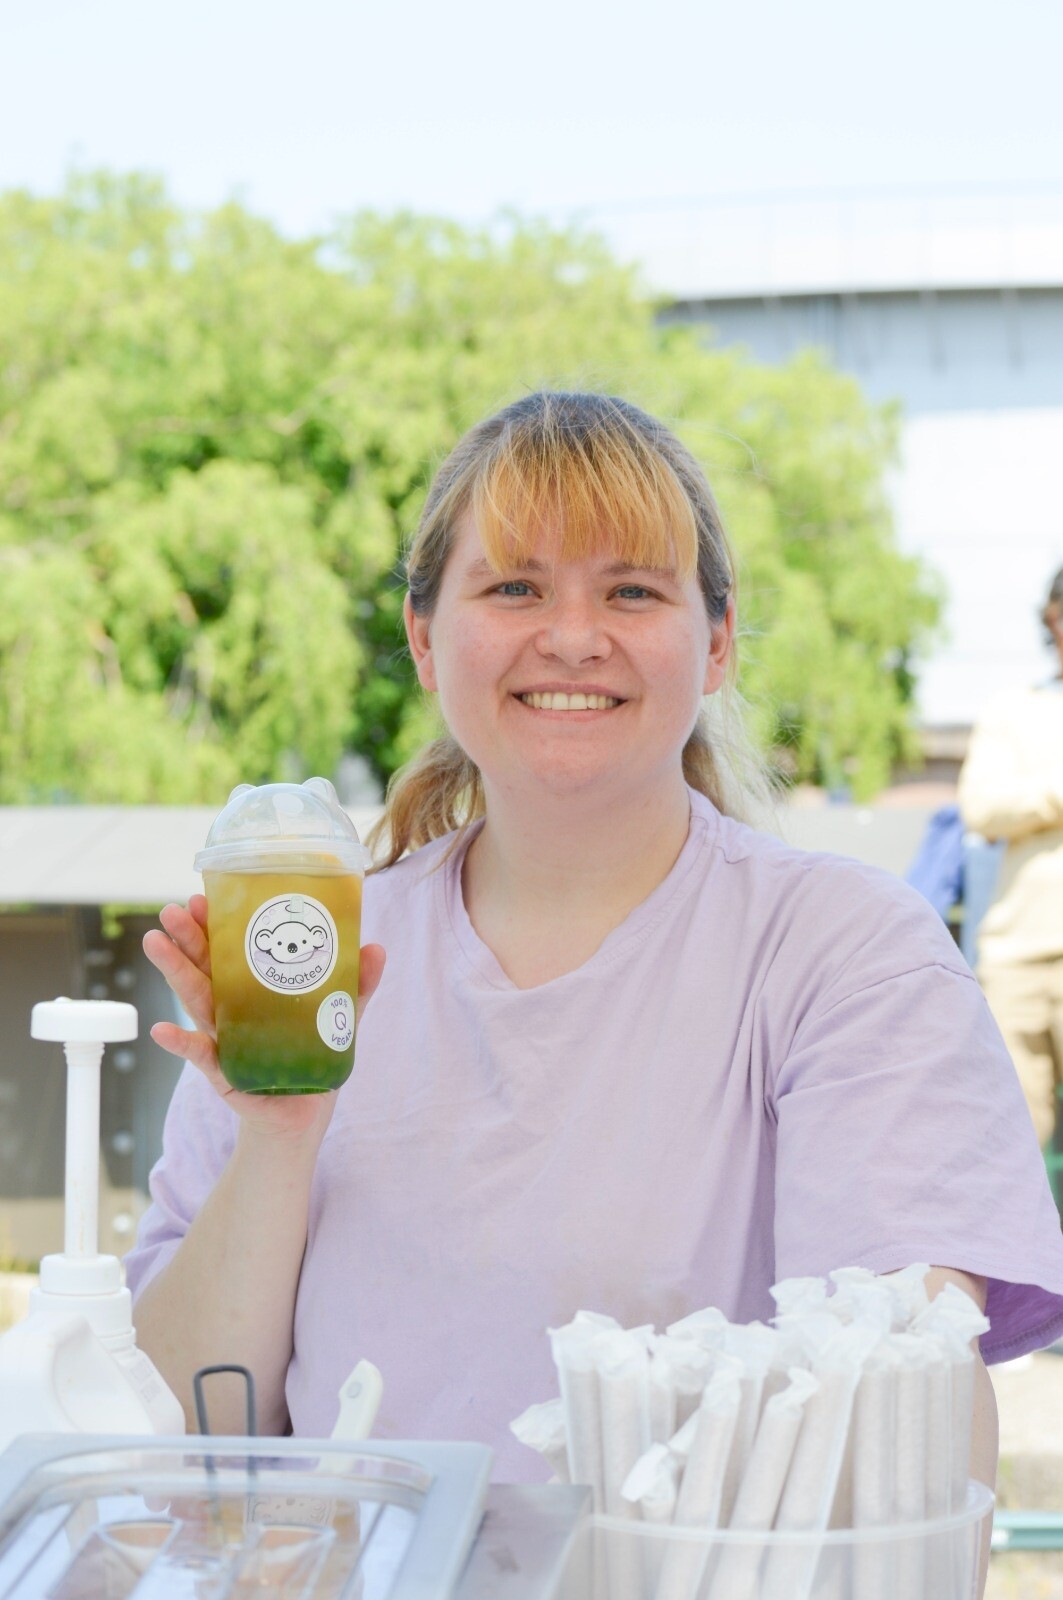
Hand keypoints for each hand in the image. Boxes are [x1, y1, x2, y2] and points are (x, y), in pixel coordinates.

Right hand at [143, 894, 385, 1141]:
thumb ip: (355, 985)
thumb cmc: (313, 1059)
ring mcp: (224, 1039)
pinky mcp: (225, 1073)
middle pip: (206, 968)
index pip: (231, 951)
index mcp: (254, 991)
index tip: (201, 897)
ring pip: (196, 1000)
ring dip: (174, 971)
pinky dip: (180, 1045)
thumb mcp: (340, 1017)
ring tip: (154, 942)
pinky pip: (200, 1057)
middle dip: (188, 938)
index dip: (215, 925)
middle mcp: (233, 1010)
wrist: (305, 1115)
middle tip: (171, 911)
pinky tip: (161, 1031)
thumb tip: (375, 948)